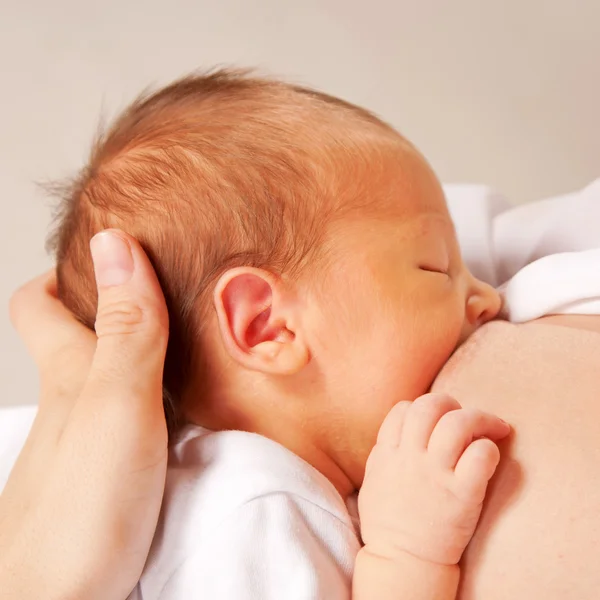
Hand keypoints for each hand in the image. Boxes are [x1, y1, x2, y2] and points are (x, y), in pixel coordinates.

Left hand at [0, 230, 168, 599]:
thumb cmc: (80, 510)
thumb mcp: (115, 405)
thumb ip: (126, 330)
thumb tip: (114, 242)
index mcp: (69, 375)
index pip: (41, 305)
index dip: (66, 272)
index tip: (110, 251)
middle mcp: (72, 404)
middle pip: (78, 337)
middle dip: (111, 304)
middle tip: (163, 287)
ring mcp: (88, 442)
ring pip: (107, 378)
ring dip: (141, 352)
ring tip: (189, 338)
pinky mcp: (109, 477)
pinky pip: (131, 418)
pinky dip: (156, 398)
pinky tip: (186, 405)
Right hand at [358, 393, 510, 566]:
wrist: (402, 563)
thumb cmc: (389, 523)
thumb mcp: (374, 479)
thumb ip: (386, 451)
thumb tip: (402, 429)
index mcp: (387, 453)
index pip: (404, 408)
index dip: (422, 408)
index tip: (435, 421)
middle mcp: (410, 458)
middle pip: (430, 405)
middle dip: (452, 403)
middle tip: (466, 416)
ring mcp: (435, 475)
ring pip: (458, 423)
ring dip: (481, 418)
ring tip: (495, 428)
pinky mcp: (461, 494)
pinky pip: (480, 455)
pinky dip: (489, 448)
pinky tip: (490, 456)